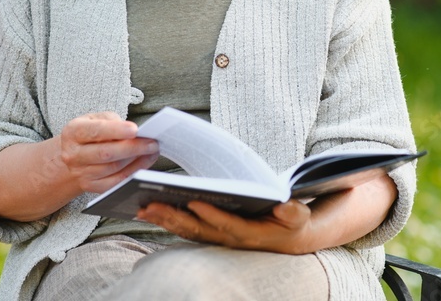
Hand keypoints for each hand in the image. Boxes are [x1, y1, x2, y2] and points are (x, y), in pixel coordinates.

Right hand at [58, 112, 159, 193]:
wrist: (74, 155)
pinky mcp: (90, 186)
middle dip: (133, 148)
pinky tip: (145, 162)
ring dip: (136, 160)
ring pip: (113, 168)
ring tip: (152, 150)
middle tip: (152, 143)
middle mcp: (73, 154)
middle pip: (106, 153)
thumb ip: (113, 121)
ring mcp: (80, 173)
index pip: (96, 131)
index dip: (116, 131)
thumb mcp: (96, 118)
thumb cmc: (90, 132)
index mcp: (73, 132)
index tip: (135, 130)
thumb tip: (134, 132)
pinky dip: (133, 171)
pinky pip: (115, 181)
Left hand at [137, 199, 316, 254]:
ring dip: (164, 220)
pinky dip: (168, 220)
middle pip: (197, 230)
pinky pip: (186, 228)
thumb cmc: (292, 222)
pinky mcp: (211, 234)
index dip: (210, 215)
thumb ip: (293, 212)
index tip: (193, 201)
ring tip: (142, 206)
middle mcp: (229, 239)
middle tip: (150, 204)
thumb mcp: (298, 216)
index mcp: (250, 234)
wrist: (290, 237)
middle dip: (173, 217)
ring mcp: (218, 239)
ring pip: (187, 231)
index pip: (226, 225)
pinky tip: (151, 210)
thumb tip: (284, 206)